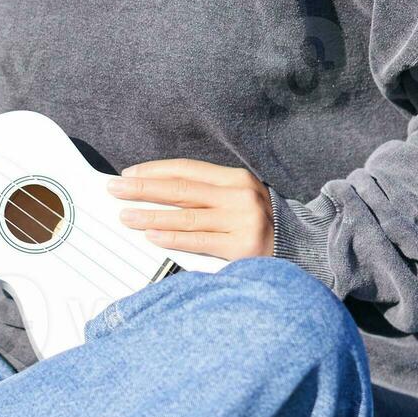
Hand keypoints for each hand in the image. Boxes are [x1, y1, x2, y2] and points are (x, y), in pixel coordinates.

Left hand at [107, 159, 274, 260]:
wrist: (302, 247)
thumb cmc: (259, 222)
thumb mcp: (237, 197)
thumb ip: (204, 193)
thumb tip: (155, 191)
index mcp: (235, 177)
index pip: (186, 169)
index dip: (154, 170)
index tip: (129, 174)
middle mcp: (239, 195)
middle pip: (181, 189)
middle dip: (143, 188)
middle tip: (115, 189)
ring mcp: (241, 221)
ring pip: (185, 216)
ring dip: (150, 215)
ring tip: (125, 216)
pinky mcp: (241, 247)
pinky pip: (198, 241)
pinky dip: (171, 238)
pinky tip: (151, 236)